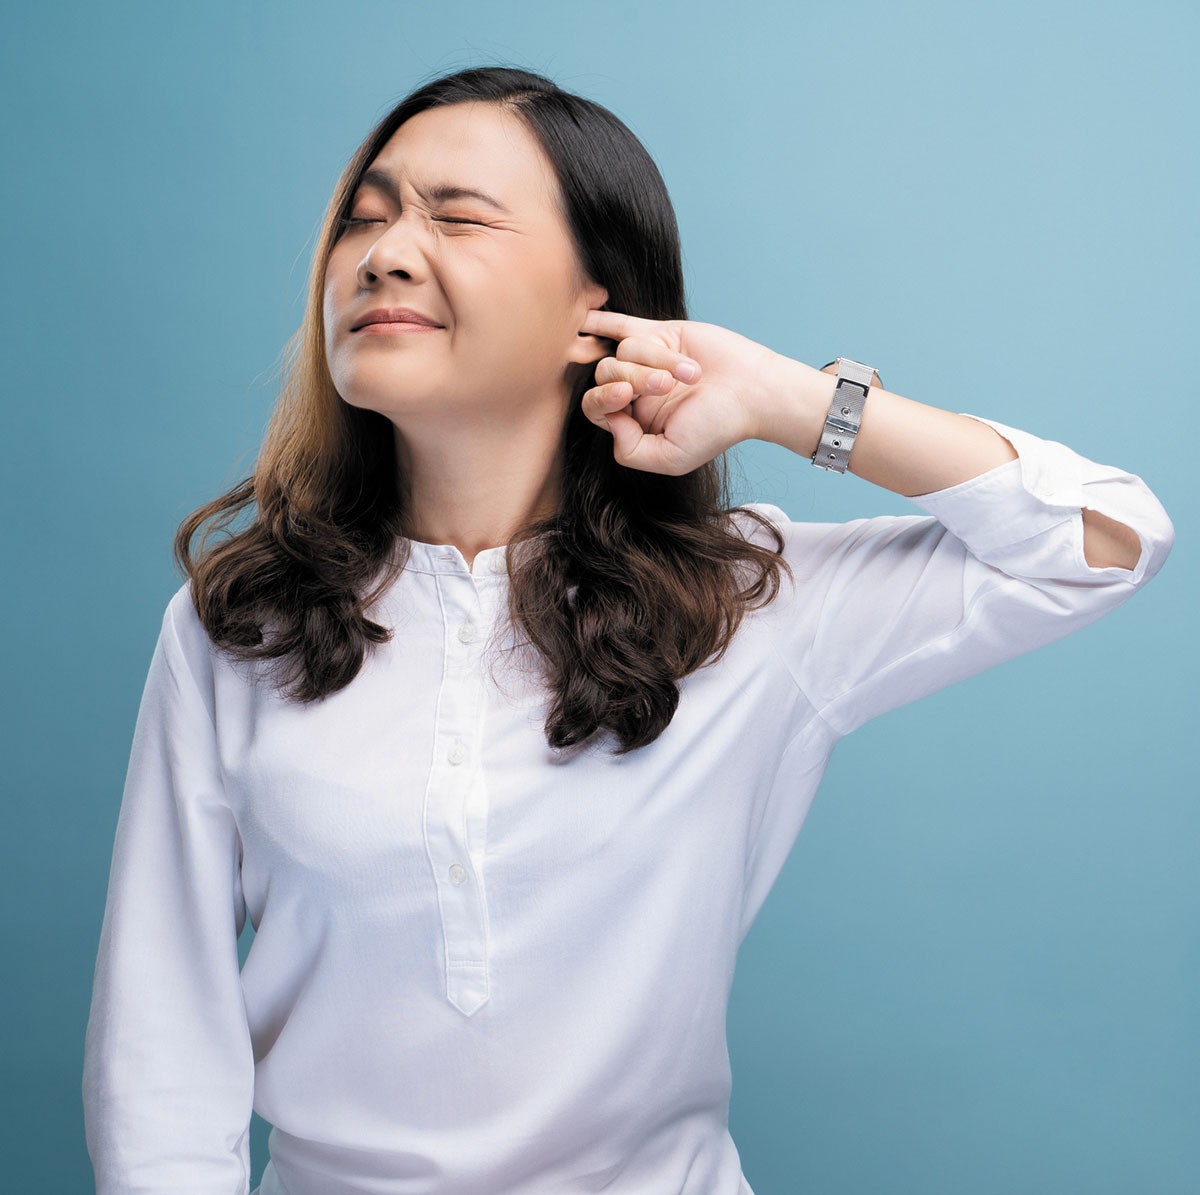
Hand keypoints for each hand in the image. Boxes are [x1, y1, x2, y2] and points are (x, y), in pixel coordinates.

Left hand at [577, 308, 782, 474]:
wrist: (753, 393)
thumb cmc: (716, 427)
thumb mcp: (670, 457)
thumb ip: (629, 450)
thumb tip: (609, 417)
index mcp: (634, 421)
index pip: (596, 407)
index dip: (602, 399)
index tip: (626, 397)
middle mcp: (636, 390)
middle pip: (606, 375)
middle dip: (632, 379)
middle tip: (665, 385)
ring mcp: (647, 360)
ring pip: (625, 350)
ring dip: (657, 361)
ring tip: (689, 374)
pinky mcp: (663, 334)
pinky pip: (623, 325)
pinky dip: (603, 321)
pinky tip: (585, 317)